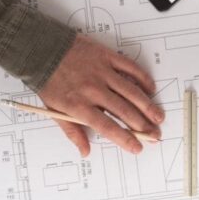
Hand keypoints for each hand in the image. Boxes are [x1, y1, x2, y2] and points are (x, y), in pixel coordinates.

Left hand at [38, 34, 164, 155]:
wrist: (39, 48)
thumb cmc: (47, 80)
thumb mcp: (53, 110)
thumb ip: (72, 131)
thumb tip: (85, 151)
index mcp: (79, 105)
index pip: (107, 127)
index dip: (125, 139)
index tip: (138, 148)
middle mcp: (93, 89)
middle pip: (124, 111)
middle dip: (143, 126)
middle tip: (155, 135)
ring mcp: (101, 71)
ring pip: (131, 92)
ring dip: (148, 106)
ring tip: (159, 118)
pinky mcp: (106, 56)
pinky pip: (130, 68)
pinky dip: (143, 79)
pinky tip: (150, 90)